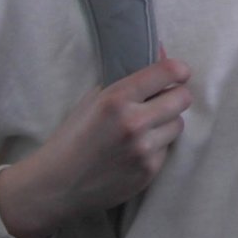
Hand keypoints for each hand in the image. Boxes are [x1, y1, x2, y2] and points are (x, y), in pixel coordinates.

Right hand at [0, 57, 191, 237]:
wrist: (54, 186)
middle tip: (160, 102)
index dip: (178, 70)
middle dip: (174, 97)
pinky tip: (133, 152)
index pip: (168, 71)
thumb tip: (161, 51)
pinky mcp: (149, 171)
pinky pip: (167, 149)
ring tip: (141, 130)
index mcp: (116, 100)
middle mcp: (134, 123)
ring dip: (165, 124)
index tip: (177, 74)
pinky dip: (156, 147)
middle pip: (183, 98)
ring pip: (178, 124)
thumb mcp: (93, 100)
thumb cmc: (72, 138)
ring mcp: (143, 149)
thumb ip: (128, 77)